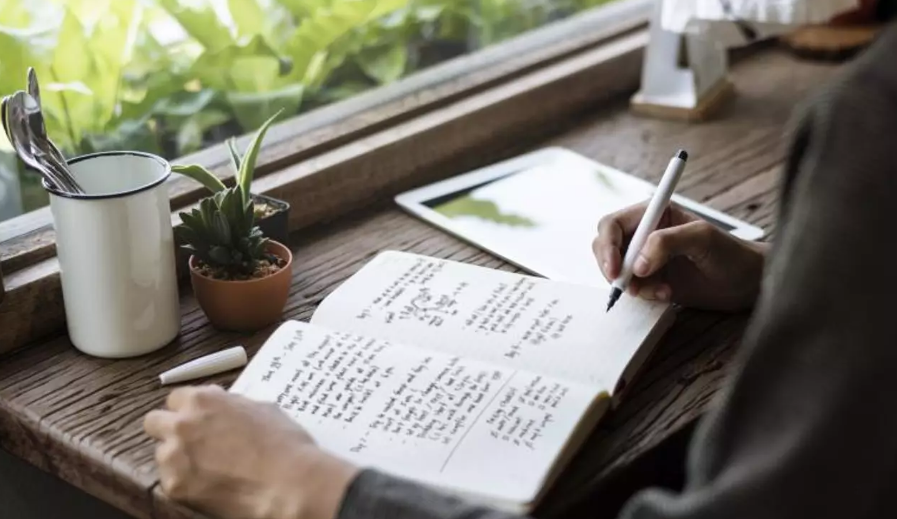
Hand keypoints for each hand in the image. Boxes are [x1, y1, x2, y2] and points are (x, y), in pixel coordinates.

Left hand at [144, 385, 357, 518]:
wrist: (289, 483)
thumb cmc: (284, 443)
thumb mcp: (262, 409)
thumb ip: (232, 405)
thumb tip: (222, 406)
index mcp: (203, 399)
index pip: (176, 398)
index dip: (189, 409)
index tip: (200, 420)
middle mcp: (182, 423)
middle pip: (154, 422)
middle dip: (169, 430)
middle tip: (191, 443)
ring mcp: (174, 456)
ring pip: (161, 454)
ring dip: (178, 459)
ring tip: (207, 470)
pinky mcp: (174, 486)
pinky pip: (171, 481)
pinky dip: (187, 484)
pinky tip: (211, 486)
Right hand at [593, 202, 768, 311]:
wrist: (749, 283)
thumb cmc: (732, 253)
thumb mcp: (702, 239)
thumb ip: (667, 243)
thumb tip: (638, 263)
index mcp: (655, 213)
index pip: (613, 224)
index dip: (608, 246)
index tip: (616, 269)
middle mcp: (645, 233)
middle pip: (606, 246)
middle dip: (613, 267)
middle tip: (627, 286)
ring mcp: (647, 257)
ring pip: (616, 270)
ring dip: (632, 284)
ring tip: (662, 290)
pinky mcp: (652, 279)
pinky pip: (631, 287)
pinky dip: (643, 294)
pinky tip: (667, 294)